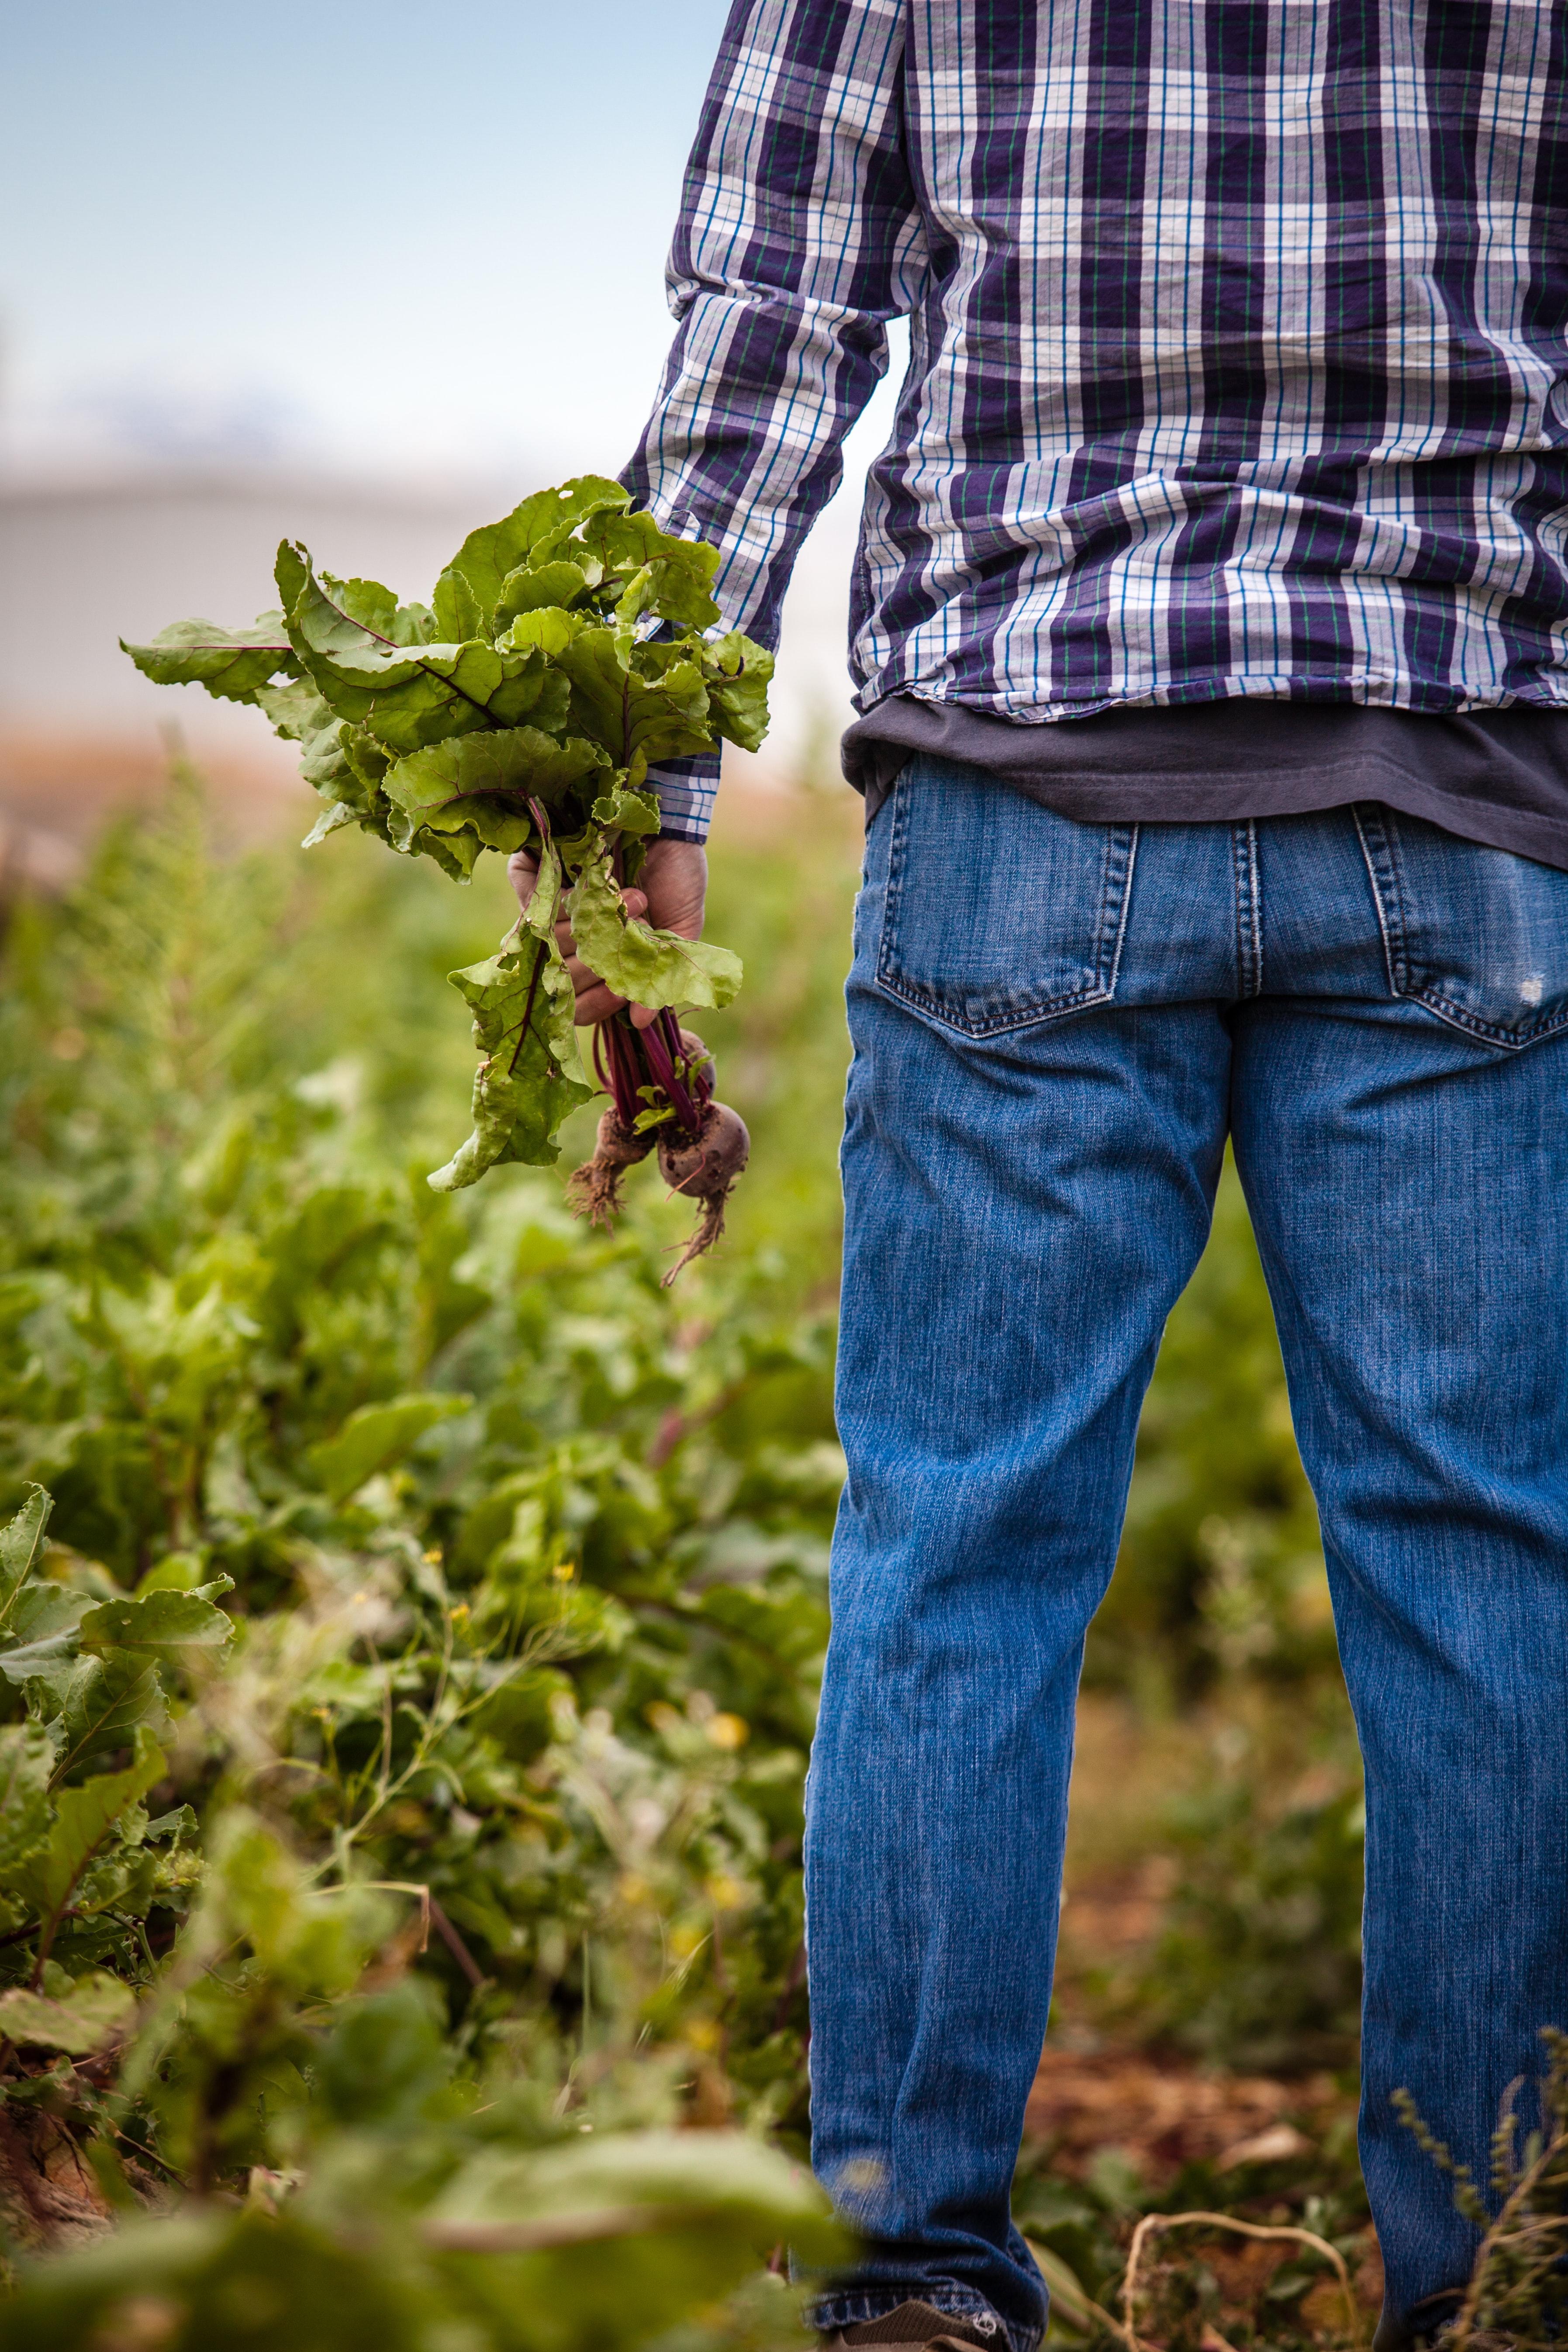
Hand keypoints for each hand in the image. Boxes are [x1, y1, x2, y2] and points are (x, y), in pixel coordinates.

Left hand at [507, 836, 707, 1027]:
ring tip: (633, 898)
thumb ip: (661, 976)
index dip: (598, 1005)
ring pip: (548, 943)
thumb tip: (640, 1023)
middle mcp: (576, 939)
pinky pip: (529, 899)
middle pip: (561, 979)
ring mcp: (554, 908)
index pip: (580, 1006)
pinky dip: (561, 895)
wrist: (669, 820)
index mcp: (607, 959)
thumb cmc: (677, 875)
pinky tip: (594, 883)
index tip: (624, 991)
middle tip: (636, 929)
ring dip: (594, 924)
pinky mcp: (538, 874)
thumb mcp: (679, 929)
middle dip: (600, 962)